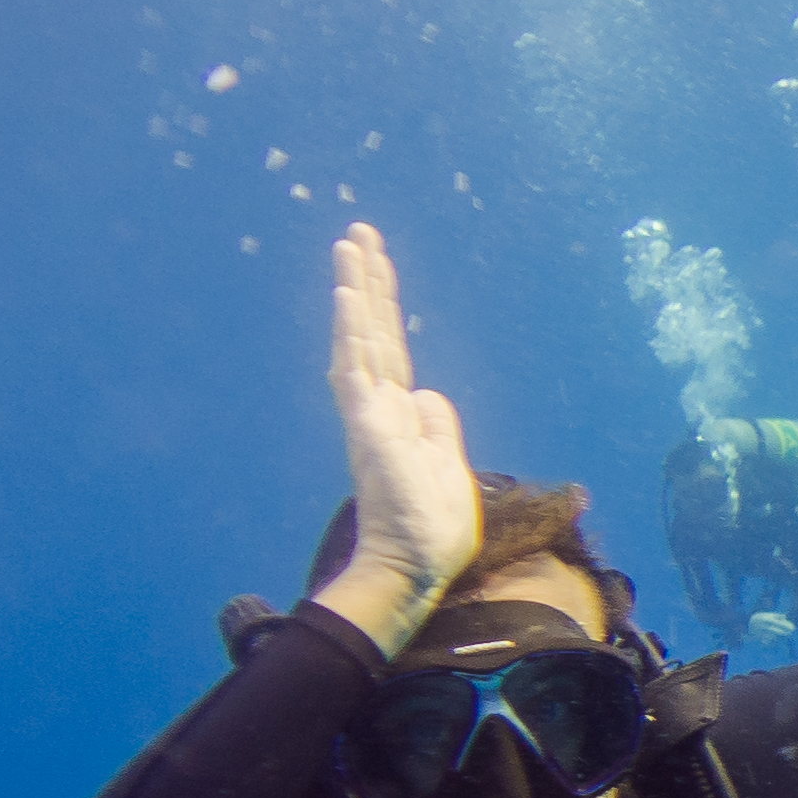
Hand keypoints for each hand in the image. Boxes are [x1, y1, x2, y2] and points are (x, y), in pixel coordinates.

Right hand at [314, 223, 475, 656]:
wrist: (418, 564)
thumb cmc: (433, 525)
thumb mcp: (447, 462)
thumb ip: (436, 424)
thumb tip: (427, 393)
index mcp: (399, 413)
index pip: (392, 346)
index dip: (385, 306)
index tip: (377, 264)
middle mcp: (378, 405)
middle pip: (373, 330)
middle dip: (368, 280)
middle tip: (358, 233)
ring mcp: (369, 413)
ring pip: (361, 339)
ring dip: (357, 291)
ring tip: (350, 245)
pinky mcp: (366, 425)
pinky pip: (356, 368)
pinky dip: (352, 330)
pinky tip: (349, 294)